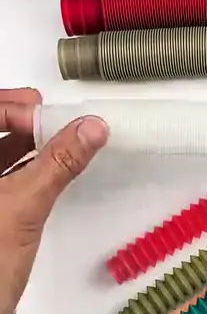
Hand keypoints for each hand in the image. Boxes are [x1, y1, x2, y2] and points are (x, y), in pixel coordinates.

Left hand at [0, 88, 107, 313]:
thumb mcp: (23, 206)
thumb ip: (57, 163)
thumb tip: (90, 128)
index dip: (11, 107)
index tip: (45, 114)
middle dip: (16, 118)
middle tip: (52, 119)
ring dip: (20, 142)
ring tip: (56, 140)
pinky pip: (1, 178)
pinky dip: (20, 168)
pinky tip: (46, 171)